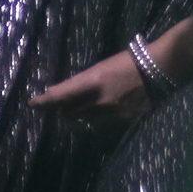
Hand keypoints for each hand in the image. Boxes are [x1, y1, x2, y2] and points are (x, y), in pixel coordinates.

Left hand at [30, 47, 151, 129]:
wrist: (160, 69)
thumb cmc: (129, 62)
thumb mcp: (101, 67)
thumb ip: (80, 81)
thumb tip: (57, 91)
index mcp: (94, 81)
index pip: (62, 95)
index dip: (45, 102)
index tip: (32, 104)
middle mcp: (100, 100)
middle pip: (69, 114)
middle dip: (60, 112)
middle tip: (53, 110)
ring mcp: (113, 114)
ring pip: (83, 124)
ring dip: (74, 121)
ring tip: (70, 117)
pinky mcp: (124, 123)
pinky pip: (100, 129)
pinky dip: (91, 126)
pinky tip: (90, 122)